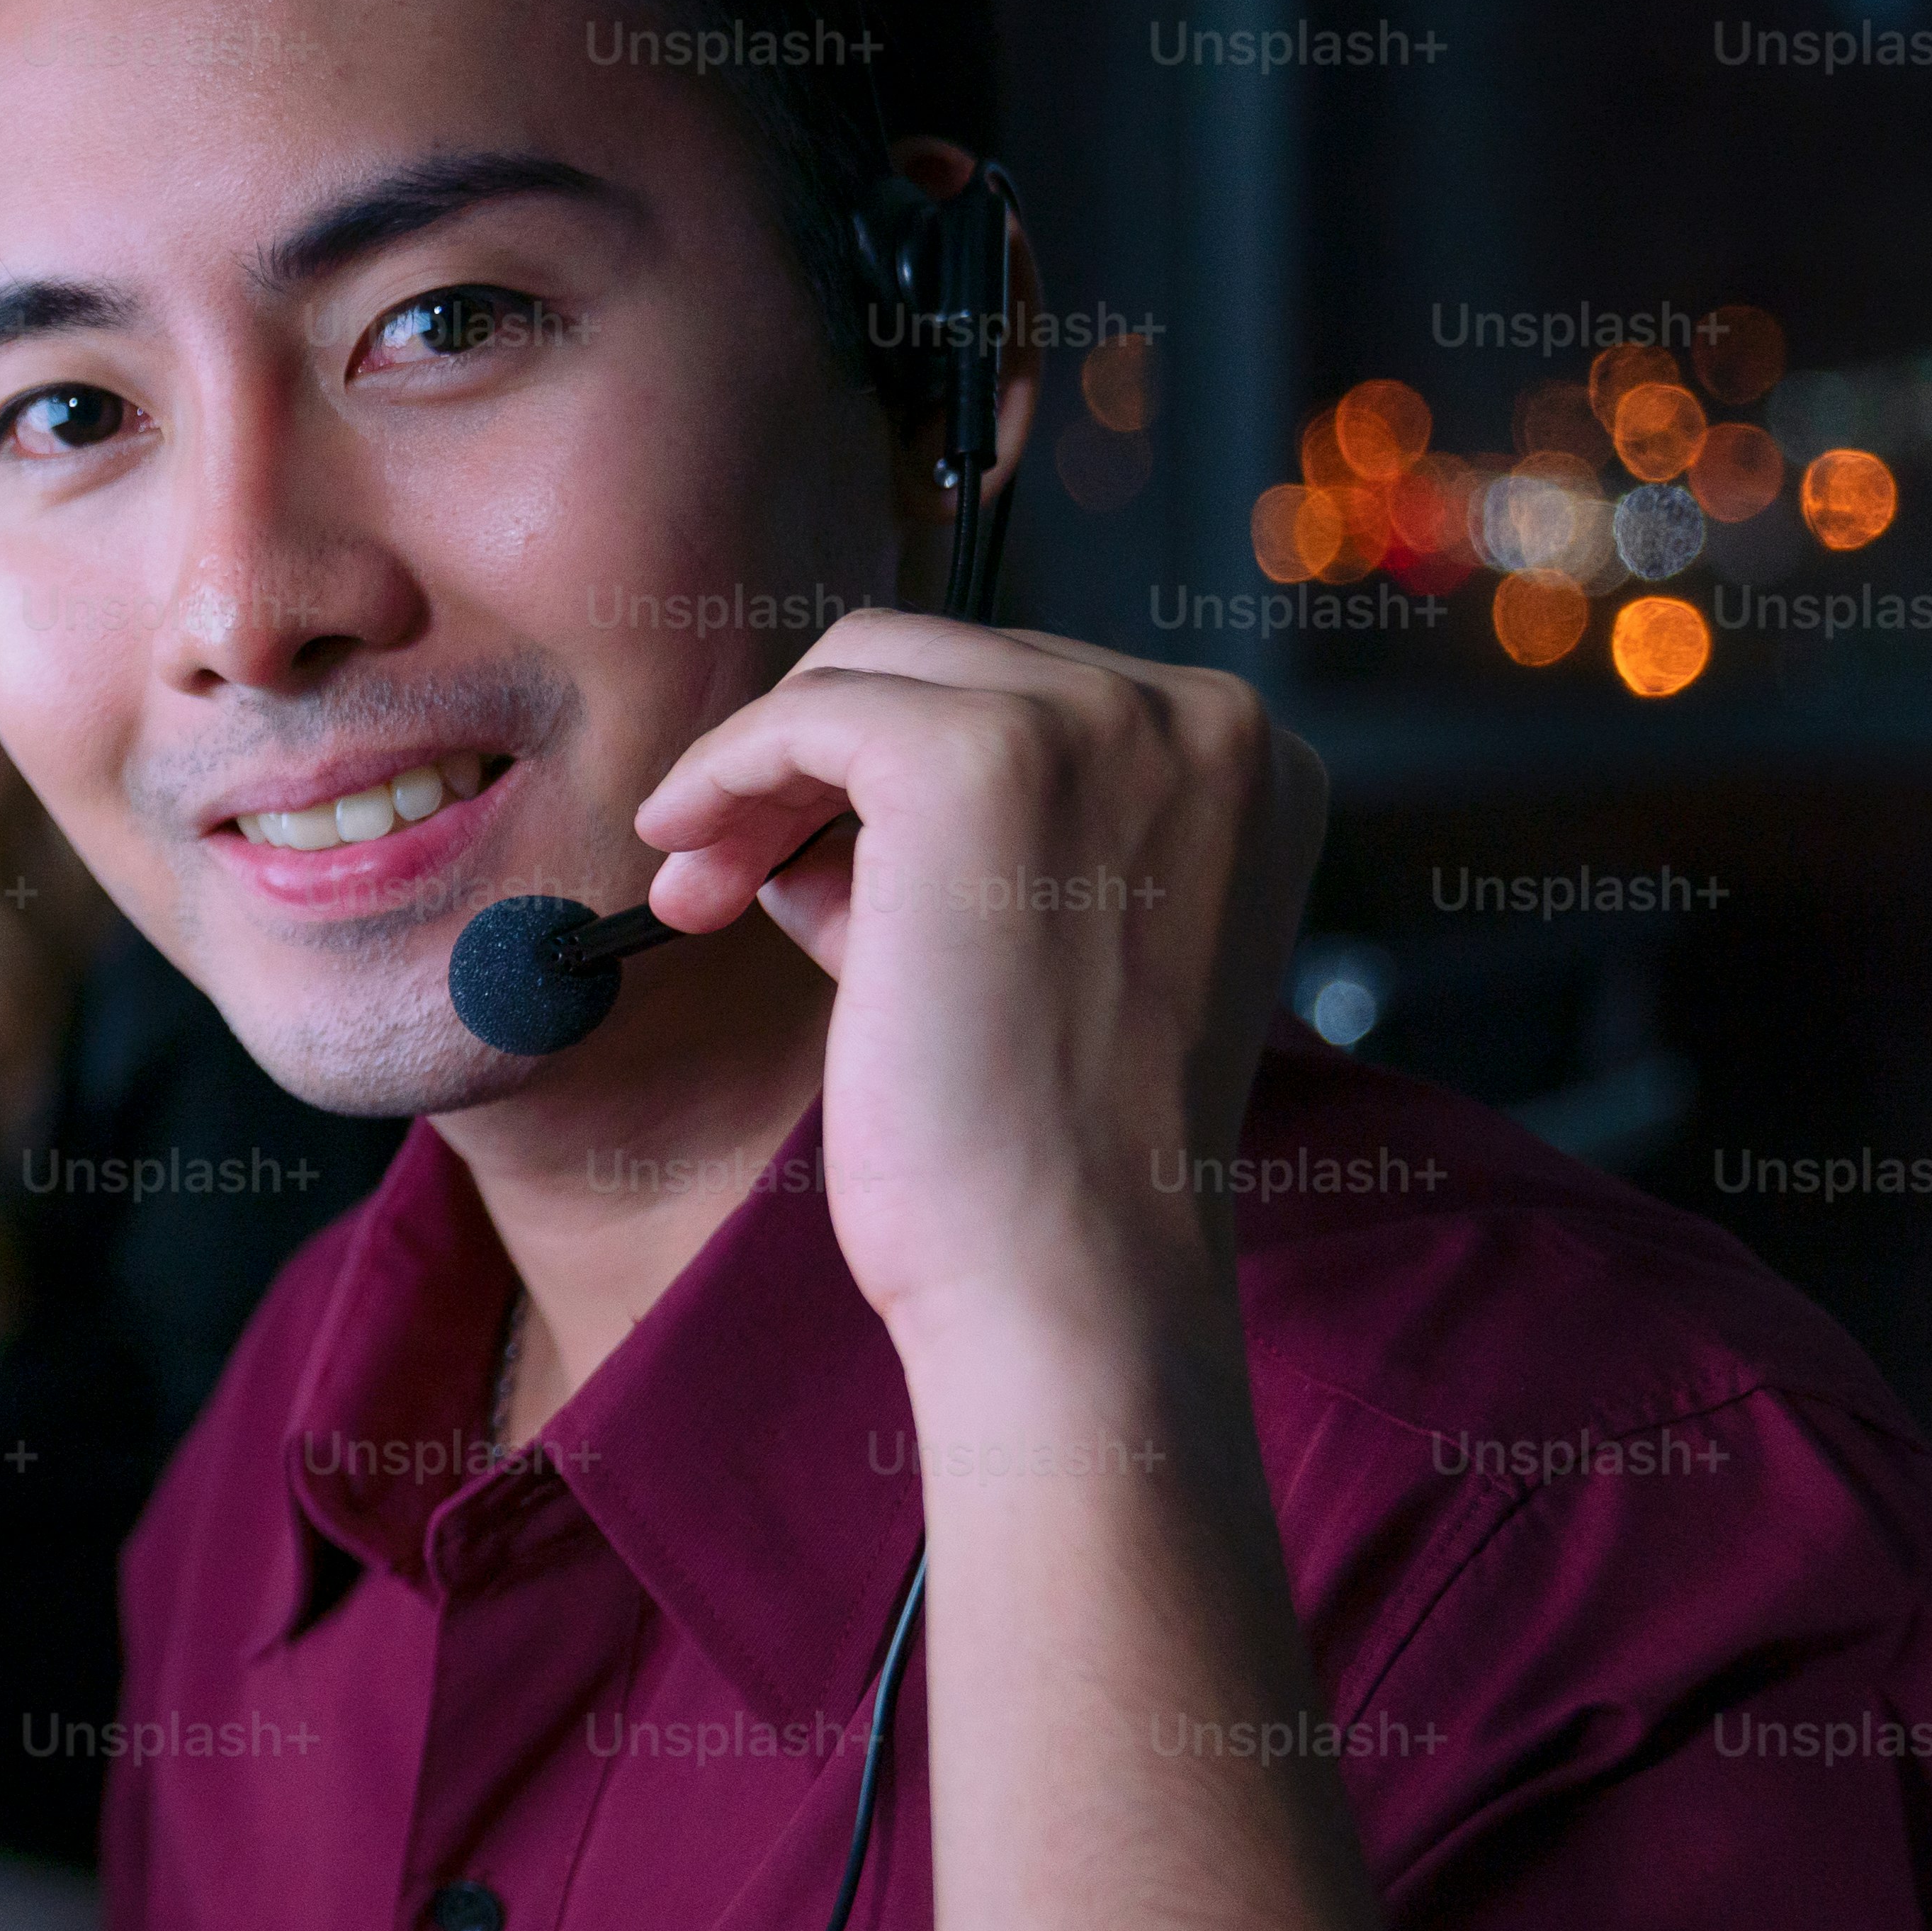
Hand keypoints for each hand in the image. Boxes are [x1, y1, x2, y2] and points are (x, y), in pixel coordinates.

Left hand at [629, 611, 1322, 1352]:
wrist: (1069, 1269)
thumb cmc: (1046, 1151)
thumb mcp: (1035, 956)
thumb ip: (954, 863)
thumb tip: (805, 823)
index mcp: (1249, 761)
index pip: (1027, 694)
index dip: (884, 774)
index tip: (793, 865)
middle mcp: (1203, 716)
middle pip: (942, 660)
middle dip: (808, 764)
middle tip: (715, 882)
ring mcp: (1101, 723)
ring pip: (865, 670)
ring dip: (756, 774)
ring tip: (698, 895)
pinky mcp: (980, 758)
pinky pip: (808, 714)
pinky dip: (725, 770)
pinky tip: (682, 855)